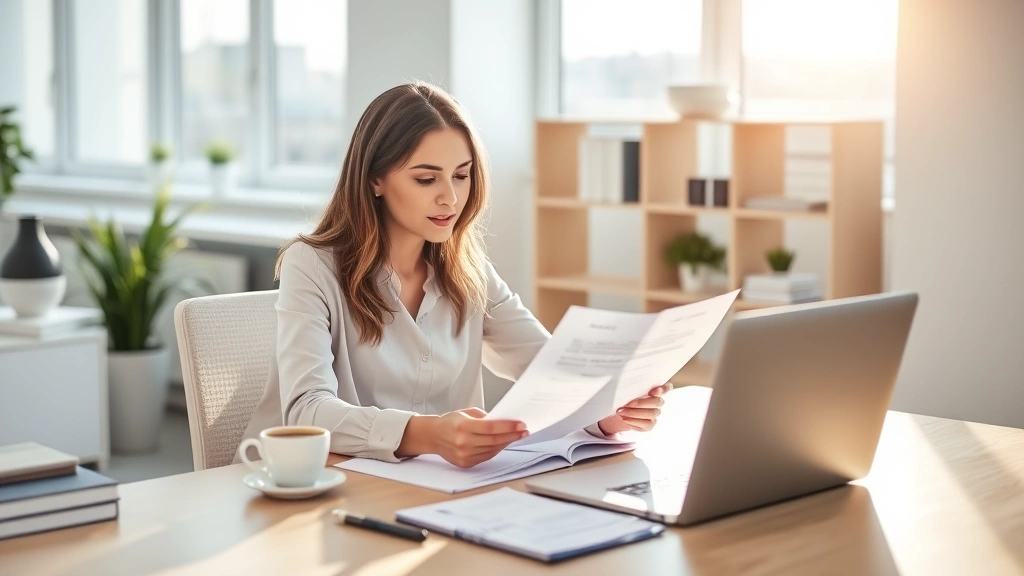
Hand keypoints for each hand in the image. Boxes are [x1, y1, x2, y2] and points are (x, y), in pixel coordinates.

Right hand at [399, 408, 527, 467]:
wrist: (433, 436)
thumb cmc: (451, 422)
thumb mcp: (466, 413)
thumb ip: (485, 418)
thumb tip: (504, 422)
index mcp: (463, 426)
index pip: (491, 428)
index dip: (509, 427)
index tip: (521, 425)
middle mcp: (463, 442)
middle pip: (494, 440)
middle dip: (512, 435)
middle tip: (524, 431)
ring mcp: (464, 455)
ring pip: (492, 450)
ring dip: (506, 443)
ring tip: (516, 436)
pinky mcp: (466, 463)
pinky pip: (486, 456)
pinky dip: (496, 449)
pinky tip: (503, 443)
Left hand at [597, 383, 671, 434]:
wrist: (619, 412)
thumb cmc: (625, 398)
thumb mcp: (627, 391)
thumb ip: (633, 387)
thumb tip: (628, 383)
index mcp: (655, 390)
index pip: (666, 388)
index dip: (663, 389)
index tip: (654, 391)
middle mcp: (658, 402)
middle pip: (657, 401)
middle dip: (641, 403)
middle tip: (627, 404)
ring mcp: (655, 414)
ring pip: (651, 413)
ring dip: (634, 413)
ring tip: (621, 412)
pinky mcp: (650, 424)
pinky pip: (645, 423)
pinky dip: (633, 421)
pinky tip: (624, 419)